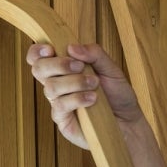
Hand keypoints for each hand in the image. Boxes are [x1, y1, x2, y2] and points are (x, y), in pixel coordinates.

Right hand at [26, 43, 141, 148]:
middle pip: (39, 69)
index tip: (51, 49)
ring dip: (75, 82)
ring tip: (95, 84)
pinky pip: (60, 106)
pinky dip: (77, 98)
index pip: (38, 58)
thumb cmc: (117, 93)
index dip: (37, 51)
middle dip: (59, 64)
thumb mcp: (111, 69)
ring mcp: (58, 103)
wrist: (128, 120)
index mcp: (64, 69)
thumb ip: (94, 54)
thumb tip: (71, 47)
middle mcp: (57, 85)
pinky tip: (92, 99)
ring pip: (51, 87)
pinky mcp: (62, 120)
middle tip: (80, 66)